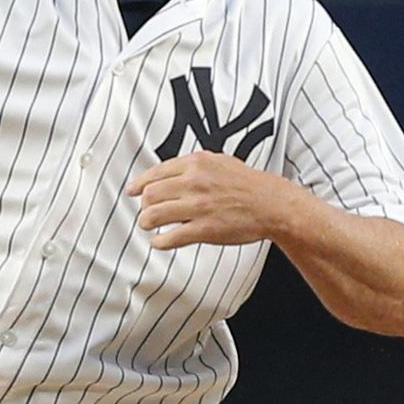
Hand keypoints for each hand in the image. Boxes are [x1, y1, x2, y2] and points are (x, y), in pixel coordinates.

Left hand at [128, 151, 300, 250]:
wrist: (272, 204)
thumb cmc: (248, 184)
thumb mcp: (220, 162)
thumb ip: (195, 166)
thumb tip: (171, 172)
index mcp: (196, 164)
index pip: (155, 173)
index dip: (139, 184)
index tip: (132, 191)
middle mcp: (194, 183)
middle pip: (150, 194)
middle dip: (143, 206)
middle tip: (145, 212)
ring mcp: (198, 207)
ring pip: (154, 215)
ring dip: (146, 222)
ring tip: (149, 226)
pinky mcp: (204, 229)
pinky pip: (170, 237)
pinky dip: (159, 242)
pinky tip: (159, 242)